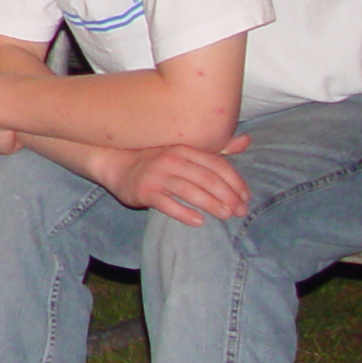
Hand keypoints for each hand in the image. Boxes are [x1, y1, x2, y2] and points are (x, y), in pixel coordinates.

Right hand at [97, 134, 253, 225]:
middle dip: (228, 195)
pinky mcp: (144, 191)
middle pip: (207, 178)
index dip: (235, 181)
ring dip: (211, 204)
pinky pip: (167, 204)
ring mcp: (157, 175)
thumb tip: (246, 141)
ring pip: (190, 191)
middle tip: (240, 211)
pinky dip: (184, 213)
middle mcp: (172, 160)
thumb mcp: (184, 151)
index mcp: (184, 149)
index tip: (246, 197)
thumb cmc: (155, 159)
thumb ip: (215, 149)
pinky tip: (198, 221)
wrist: (114, 163)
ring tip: (226, 215)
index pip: (217, 164)